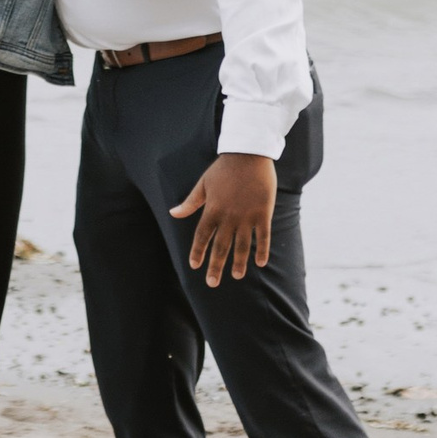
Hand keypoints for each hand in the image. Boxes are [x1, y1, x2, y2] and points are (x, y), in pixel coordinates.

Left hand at [169, 153, 275, 287]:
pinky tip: (260, 263)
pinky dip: (262, 250)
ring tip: (236, 276)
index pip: (202, 236)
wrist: (249, 154)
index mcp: (212, 209)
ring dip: (239, 262)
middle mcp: (229, 216)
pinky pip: (263, 236)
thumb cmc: (224, 168)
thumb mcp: (203, 184)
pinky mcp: (264, 213)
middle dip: (216, 266)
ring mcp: (247, 216)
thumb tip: (172, 213)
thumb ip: (190, 202)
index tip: (195, 266)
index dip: (198, 252)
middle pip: (221, 246)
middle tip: (212, 283)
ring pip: (242, 245)